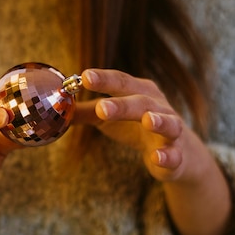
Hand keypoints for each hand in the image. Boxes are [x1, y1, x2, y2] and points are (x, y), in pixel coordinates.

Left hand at [74, 68, 191, 182]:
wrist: (179, 153)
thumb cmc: (137, 127)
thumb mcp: (109, 117)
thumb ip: (85, 111)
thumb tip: (56, 107)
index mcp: (139, 92)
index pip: (120, 82)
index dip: (104, 79)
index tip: (85, 76)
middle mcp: (158, 107)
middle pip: (140, 101)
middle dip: (122, 104)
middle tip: (101, 107)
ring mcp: (170, 131)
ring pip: (167, 123)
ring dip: (158, 121)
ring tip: (148, 120)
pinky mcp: (176, 155)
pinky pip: (173, 155)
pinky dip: (167, 155)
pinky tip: (158, 157)